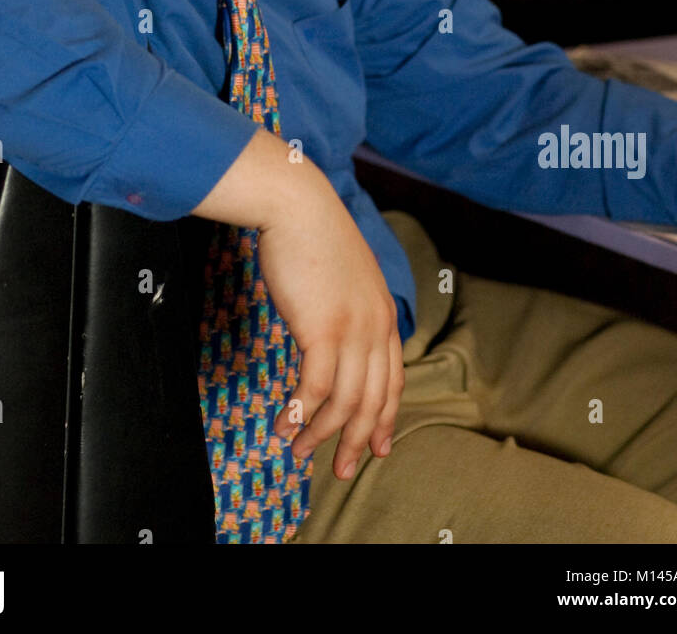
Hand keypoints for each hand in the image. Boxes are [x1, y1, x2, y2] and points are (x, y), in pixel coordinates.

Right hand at [258, 178, 404, 479]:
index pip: (393, 379)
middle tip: (342, 471)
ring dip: (321, 434)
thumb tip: (334, 333)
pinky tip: (283, 426)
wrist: (297, 205)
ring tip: (298, 452)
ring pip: (345, 402)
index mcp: (383, 313)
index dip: (384, 418)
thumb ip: (349, 306)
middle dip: (356, 440)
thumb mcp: (344, 274)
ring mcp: (353, 329)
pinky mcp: (323, 330)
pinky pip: (315, 389)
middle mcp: (376, 326)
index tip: (376, 447)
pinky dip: (300, 414)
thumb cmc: (311, 235)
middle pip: (373, 399)